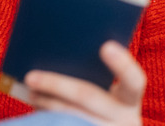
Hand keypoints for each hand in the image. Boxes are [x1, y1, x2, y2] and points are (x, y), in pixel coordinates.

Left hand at [24, 41, 145, 125]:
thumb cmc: (102, 108)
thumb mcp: (109, 96)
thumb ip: (95, 76)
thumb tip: (58, 50)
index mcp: (130, 99)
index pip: (134, 80)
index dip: (122, 64)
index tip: (105, 46)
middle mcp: (124, 120)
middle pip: (88, 96)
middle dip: (56, 84)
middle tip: (30, 76)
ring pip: (72, 117)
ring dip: (46, 104)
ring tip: (30, 94)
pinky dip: (49, 118)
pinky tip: (36, 112)